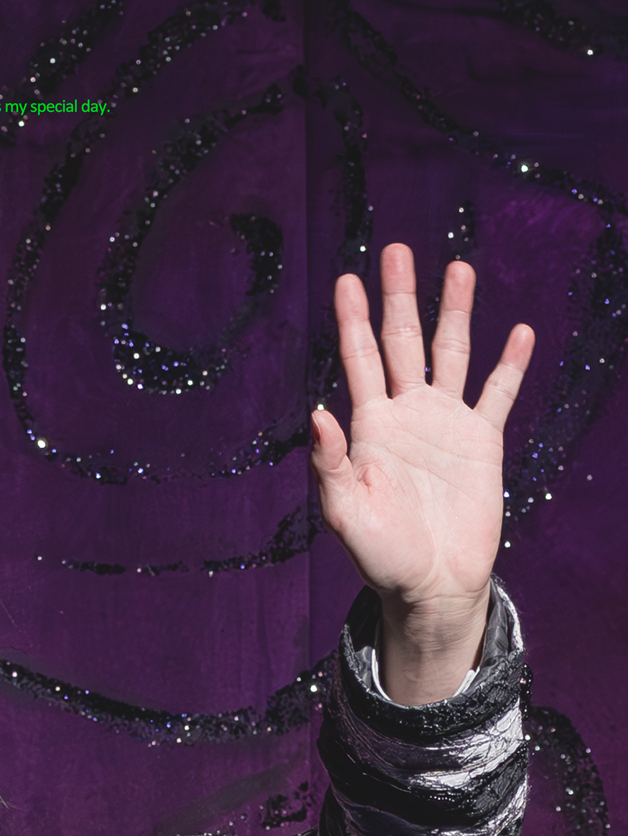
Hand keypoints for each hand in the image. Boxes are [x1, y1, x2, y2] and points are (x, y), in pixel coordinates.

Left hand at [310, 243, 534, 703]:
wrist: (430, 584)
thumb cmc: (381, 556)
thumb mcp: (346, 513)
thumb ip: (331, 464)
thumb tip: (318, 411)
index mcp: (370, 428)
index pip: (359, 361)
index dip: (353, 320)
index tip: (347, 279)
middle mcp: (406, 415)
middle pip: (402, 342)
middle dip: (399, 297)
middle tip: (396, 251)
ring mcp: (445, 425)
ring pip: (450, 354)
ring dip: (453, 312)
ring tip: (458, 267)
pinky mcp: (481, 442)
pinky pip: (497, 395)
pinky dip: (509, 365)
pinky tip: (518, 332)